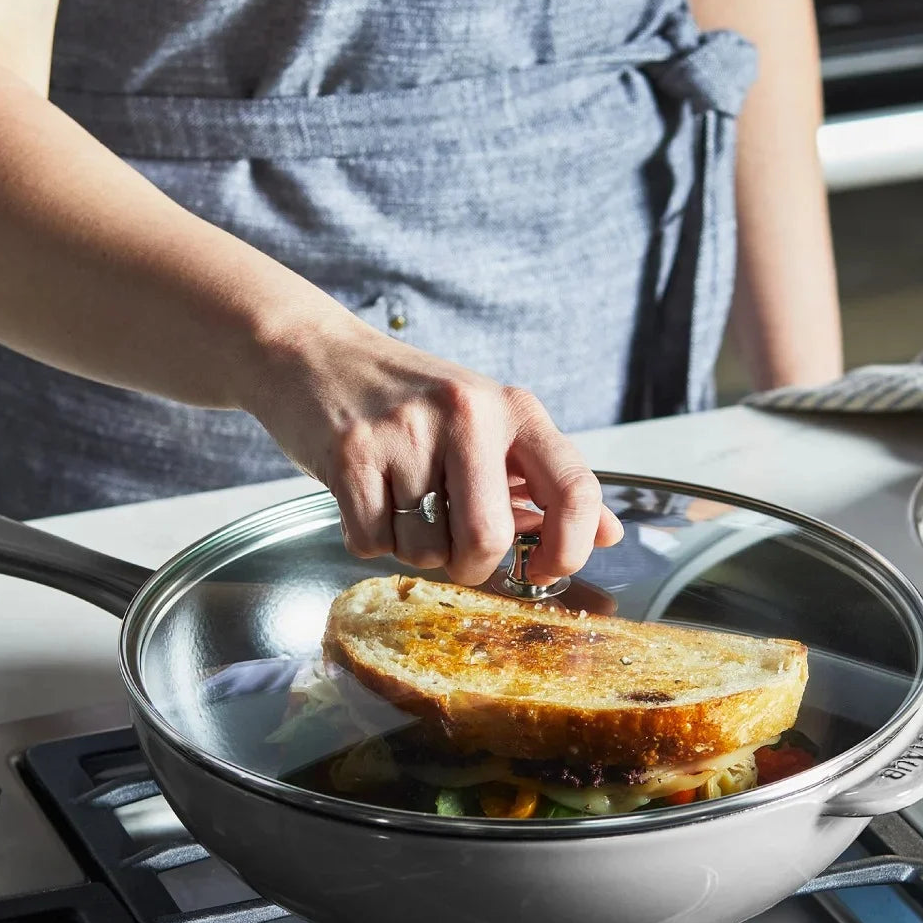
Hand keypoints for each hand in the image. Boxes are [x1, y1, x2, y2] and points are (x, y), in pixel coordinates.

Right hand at [249, 316, 623, 585]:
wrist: (313, 354)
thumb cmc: (405, 397)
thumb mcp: (484, 420)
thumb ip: (543, 478)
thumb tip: (608, 534)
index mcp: (510, 407)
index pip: (573, 488)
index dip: (570, 547)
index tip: (546, 568)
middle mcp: (464, 414)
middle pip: (487, 539)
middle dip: (471, 566)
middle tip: (454, 548)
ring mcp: (404, 433)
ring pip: (425, 550)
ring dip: (412, 549)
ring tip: (399, 502)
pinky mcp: (350, 455)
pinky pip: (371, 543)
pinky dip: (368, 540)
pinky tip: (365, 498)